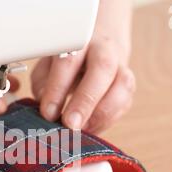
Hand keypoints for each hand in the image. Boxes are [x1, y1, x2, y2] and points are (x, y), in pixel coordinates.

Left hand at [31, 1, 134, 134]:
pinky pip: (124, 104)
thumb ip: (43, 84)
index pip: (68, 62)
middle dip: (86, 100)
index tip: (48, 113)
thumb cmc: (67, 59)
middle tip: (71, 124)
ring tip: (82, 130)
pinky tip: (91, 129)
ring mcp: (121, 66)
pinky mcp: (128, 86)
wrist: (98, 45)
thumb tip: (47, 109)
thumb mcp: (47, 65)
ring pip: (122, 87)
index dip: (58, 90)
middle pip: (102, 69)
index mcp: (78, 41)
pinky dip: (107, 121)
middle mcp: (104, 49)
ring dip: (102, 114)